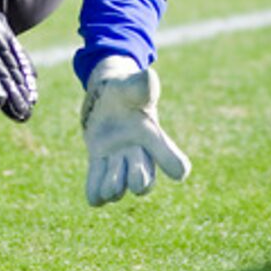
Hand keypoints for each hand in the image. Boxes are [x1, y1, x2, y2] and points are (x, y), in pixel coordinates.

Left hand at [81, 55, 190, 205]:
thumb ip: (143, 86)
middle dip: (135, 180)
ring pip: (118, 191)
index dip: (173, 167)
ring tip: (105, 165)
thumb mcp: (134, 86)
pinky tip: (94, 193)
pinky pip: (97, 190)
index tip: (169, 164)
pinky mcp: (98, 163)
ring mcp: (117, 162)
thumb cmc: (126, 89)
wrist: (107, 94)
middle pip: (143, 185)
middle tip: (121, 157)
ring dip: (111, 187)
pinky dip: (96, 194)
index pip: (175, 165)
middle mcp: (138, 156)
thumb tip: (150, 76)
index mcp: (153, 139)